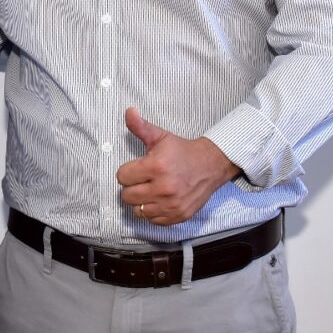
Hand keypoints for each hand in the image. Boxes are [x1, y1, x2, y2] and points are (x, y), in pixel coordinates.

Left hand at [116, 106, 239, 225]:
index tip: (137, 168)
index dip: (127, 171)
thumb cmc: (182, 151)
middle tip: (143, 179)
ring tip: (150, 190)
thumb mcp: (161, 136)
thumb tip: (128, 111)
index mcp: (156, 166)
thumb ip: (141, 126)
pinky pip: (152, 220)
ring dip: (140, 201)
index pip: (122, 177)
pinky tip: (158, 200)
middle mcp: (163, 188)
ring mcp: (171, 205)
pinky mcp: (177, 216)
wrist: (210, 165)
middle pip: (127, 196)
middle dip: (132, 186)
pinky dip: (152, 211)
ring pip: (137, 210)